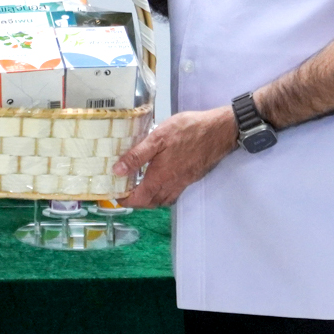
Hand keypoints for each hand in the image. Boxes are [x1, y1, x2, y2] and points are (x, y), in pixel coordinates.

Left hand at [114, 106, 236, 207]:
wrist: (219, 131)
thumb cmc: (187, 131)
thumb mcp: (157, 138)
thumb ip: (137, 155)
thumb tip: (117, 171)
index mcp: (160, 177)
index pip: (138, 198)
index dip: (124, 199)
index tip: (113, 193)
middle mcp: (172, 185)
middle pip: (150, 203)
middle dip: (135, 201)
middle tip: (124, 189)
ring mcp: (183, 182)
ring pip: (162, 200)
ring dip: (149, 199)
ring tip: (139, 186)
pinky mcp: (191, 177)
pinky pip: (173, 193)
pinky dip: (162, 193)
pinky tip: (159, 180)